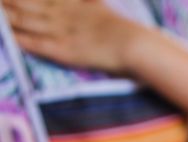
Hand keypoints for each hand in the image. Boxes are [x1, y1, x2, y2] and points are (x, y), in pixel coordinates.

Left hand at [2, 0, 139, 71]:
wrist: (135, 45)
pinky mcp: (63, 50)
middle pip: (28, 4)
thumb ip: (92, 1)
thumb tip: (92, 0)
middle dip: (10, 1)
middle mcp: (62, 14)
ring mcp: (61, 32)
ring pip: (27, 21)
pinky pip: (36, 43)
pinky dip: (20, 39)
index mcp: (74, 4)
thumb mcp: (103, 7)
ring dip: (8, 17)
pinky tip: (8, 36)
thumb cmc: (127, 30)